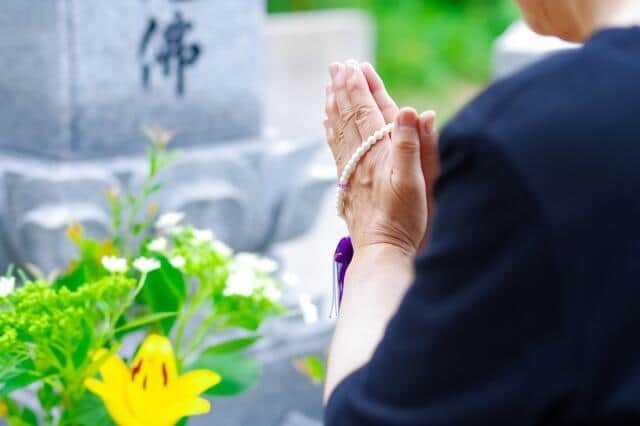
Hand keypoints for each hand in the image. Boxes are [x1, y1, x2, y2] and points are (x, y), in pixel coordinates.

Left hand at [324, 61, 438, 256]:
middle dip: (343, 89)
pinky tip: (327, 123)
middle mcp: (360, 159)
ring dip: (334, 105)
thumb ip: (412, 145)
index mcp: (378, 153)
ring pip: (339, 131)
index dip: (361, 87)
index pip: (366, 112)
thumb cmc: (402, 219)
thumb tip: (412, 110)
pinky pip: (336, 149)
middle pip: (348, 117)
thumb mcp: (415, 181)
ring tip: (329, 86)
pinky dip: (331, 130)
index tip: (354, 66)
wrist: (382, 251)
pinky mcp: (349, 184)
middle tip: (336, 66)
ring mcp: (352, 171)